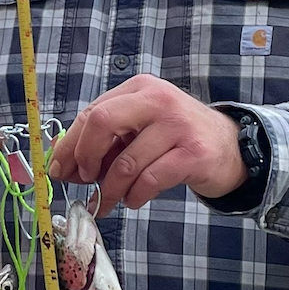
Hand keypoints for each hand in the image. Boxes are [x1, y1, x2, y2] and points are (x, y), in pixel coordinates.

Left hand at [50, 78, 244, 214]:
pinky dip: (134, 196)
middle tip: (85, 180)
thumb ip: (105, 141)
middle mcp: (157, 100)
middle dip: (84, 157)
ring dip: (110, 190)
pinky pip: (149, 180)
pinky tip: (134, 200)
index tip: (58, 169)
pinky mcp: (193, 154)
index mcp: (139, 89)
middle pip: (101, 123)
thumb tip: (62, 165)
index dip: (69, 144)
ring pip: (125, 163)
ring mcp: (178, 125)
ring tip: (109, 201)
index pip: (92, 112)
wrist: (230, 147)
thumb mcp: (140, 128)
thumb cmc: (175, 138)